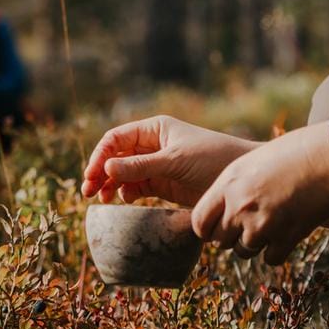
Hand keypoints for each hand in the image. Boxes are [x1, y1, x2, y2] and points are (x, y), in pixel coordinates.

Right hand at [81, 115, 258, 207]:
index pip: (116, 139)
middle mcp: (152, 144)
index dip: (101, 156)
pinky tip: (124, 199)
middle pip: (116, 156)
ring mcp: (157, 165)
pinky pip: (137, 187)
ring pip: (124, 173)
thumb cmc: (212, 159)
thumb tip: (107, 169)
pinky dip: (127, 193)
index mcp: (154, 129)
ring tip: (102, 199)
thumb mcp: (174, 161)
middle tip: (88, 192)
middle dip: (101, 172)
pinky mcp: (164, 184)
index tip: (92, 176)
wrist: (240, 181)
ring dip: (110, 184)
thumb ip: (140, 166)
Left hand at [191, 122, 328, 264]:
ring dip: (254, 243)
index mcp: (228, 184)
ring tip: (270, 223)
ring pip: (244, 252)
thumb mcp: (251, 162)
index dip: (207, 228)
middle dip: (231, 236)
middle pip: (221, 241)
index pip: (200, 222)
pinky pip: (270, 259)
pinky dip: (276, 250)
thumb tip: (221, 208)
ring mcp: (263, 225)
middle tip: (248, 223)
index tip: (216, 227)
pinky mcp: (287, 238)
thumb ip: (232, 186)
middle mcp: (240, 207)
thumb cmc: (292, 153)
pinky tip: (285, 232)